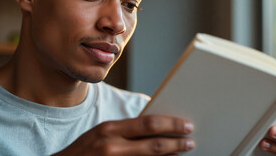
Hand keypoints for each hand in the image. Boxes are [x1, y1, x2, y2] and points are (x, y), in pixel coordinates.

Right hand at [52, 115, 194, 155]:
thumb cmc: (84, 151)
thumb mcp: (101, 134)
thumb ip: (126, 131)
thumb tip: (157, 129)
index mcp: (110, 129)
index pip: (149, 123)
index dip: (172, 124)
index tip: (187, 125)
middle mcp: (112, 146)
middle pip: (154, 144)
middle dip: (177, 143)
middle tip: (191, 142)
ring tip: (182, 153)